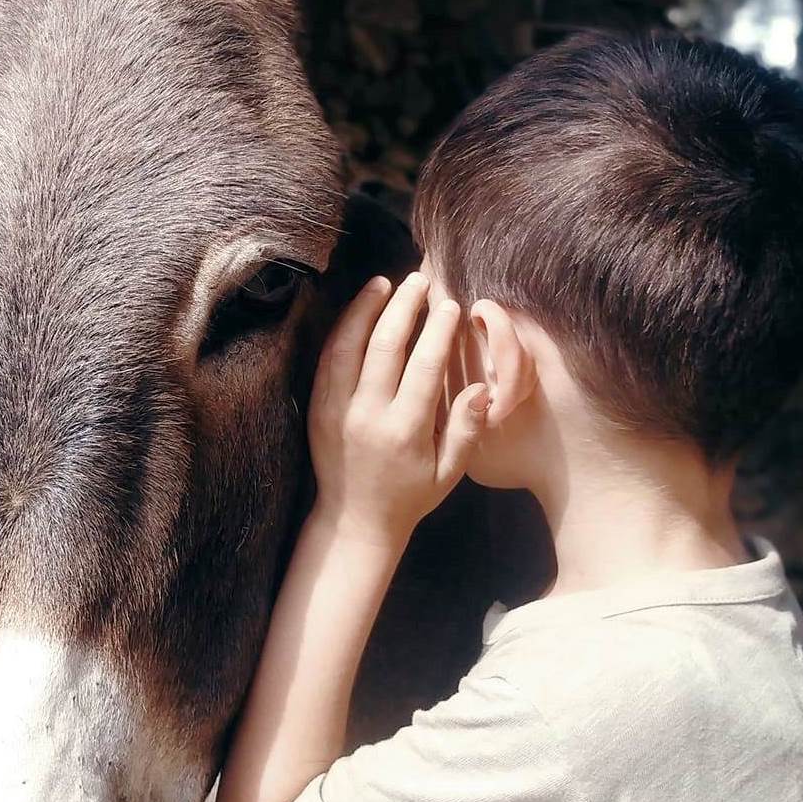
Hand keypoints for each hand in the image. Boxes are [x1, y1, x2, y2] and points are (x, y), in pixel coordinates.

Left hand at [308, 272, 489, 548]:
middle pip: (385, 346)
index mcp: (404, 431)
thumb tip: (484, 388)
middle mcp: (367, 415)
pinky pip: (327, 359)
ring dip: (366, 309)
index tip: (450, 305)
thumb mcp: (449, 473)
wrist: (354, 521)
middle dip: (404, 307)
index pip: (424, 367)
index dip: (438, 331)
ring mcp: (336, 409)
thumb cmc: (410, 496)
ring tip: (384, 282)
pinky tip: (357, 310)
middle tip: (419, 280)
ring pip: (349, 345)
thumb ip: (467, 429)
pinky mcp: (318, 408)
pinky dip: (342, 329)